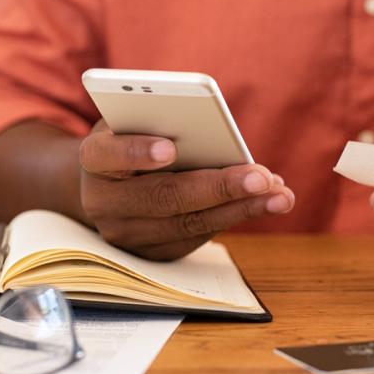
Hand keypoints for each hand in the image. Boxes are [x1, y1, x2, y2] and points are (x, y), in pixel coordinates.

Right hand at [78, 120, 294, 260]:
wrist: (108, 183)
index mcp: (93, 159)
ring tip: (279, 194)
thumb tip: (215, 134)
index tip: (170, 149)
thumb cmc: (132, 137)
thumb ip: (161, 120)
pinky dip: (234, 218)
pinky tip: (266, 203)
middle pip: (162, 197)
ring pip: (186, 224)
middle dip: (217, 187)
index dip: (136, 152)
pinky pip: (196, 238)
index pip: (106, 155)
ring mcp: (125, 234)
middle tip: (260, 177)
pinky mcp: (151, 254)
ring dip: (240, 209)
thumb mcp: (136, 119)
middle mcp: (102, 202)